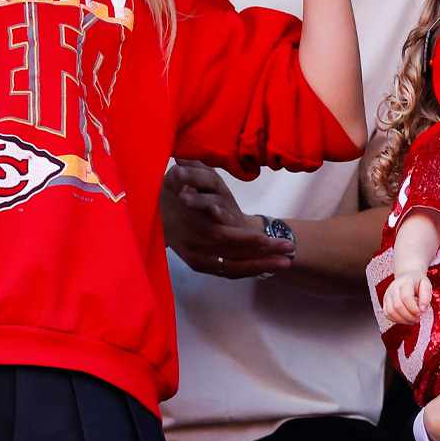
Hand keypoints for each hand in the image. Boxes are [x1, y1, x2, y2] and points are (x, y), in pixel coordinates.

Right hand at [161, 160, 293, 278]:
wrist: (151, 214)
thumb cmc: (168, 192)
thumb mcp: (173, 180)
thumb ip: (183, 176)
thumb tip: (183, 168)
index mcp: (189, 227)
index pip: (221, 237)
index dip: (245, 240)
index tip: (267, 239)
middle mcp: (194, 248)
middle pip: (232, 255)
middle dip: (262, 254)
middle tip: (288, 248)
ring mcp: (196, 259)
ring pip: (233, 268)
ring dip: (260, 266)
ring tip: (287, 262)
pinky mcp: (199, 265)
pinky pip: (227, 272)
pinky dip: (248, 270)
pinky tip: (269, 267)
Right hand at [384, 271, 431, 324]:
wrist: (408, 278)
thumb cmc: (417, 283)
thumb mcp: (426, 285)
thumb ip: (426, 297)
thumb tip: (422, 309)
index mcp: (405, 282)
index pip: (406, 297)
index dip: (413, 308)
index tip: (421, 313)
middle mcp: (394, 288)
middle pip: (397, 306)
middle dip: (409, 316)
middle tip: (417, 318)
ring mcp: (387, 295)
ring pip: (391, 312)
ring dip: (403, 320)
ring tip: (412, 320)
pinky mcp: (385, 302)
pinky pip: (387, 314)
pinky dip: (396, 320)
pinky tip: (405, 319)